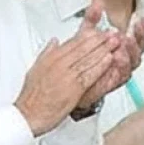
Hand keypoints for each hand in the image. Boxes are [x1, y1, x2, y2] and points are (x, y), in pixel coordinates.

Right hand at [16, 8, 117, 134]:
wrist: (28, 114)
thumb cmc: (32, 96)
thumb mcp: (36, 69)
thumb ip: (47, 53)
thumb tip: (54, 41)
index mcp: (51, 58)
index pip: (73, 43)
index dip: (88, 36)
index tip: (99, 31)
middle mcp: (58, 64)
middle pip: (82, 47)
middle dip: (99, 39)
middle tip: (112, 32)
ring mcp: (66, 75)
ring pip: (88, 58)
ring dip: (104, 49)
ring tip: (116, 42)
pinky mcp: (73, 88)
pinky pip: (89, 74)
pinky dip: (100, 66)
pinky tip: (110, 59)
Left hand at [76, 3, 143, 109]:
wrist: (70, 80)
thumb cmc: (81, 58)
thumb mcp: (85, 34)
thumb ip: (92, 18)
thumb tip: (97, 2)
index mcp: (121, 47)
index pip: (136, 37)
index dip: (141, 28)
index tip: (142, 19)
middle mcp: (124, 59)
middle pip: (139, 48)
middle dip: (139, 37)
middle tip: (136, 28)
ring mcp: (121, 70)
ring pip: (134, 61)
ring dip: (132, 50)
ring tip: (127, 40)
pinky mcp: (115, 81)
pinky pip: (124, 74)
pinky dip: (123, 65)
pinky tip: (118, 57)